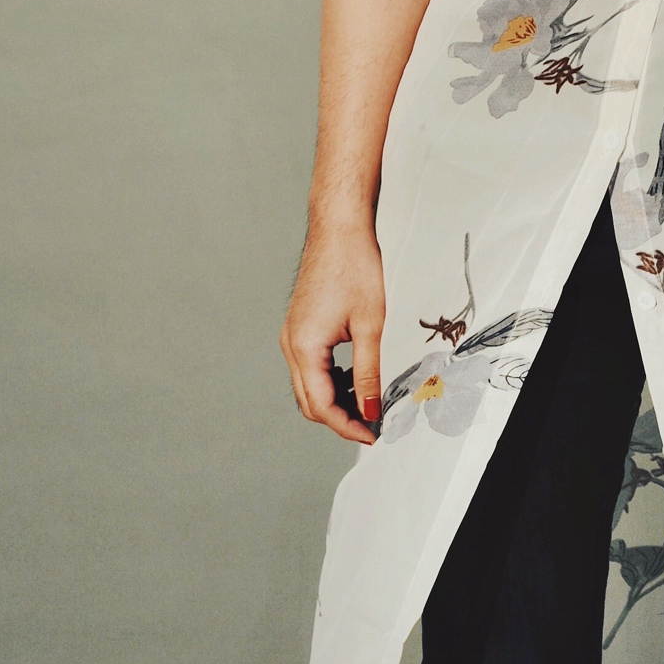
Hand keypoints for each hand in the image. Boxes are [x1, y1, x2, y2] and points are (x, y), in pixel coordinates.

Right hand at [281, 219, 385, 444]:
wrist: (339, 228)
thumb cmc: (354, 266)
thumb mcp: (370, 325)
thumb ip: (368, 373)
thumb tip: (370, 410)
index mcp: (305, 348)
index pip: (322, 406)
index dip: (347, 426)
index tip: (372, 435)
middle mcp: (291, 344)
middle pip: (309, 402)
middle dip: (339, 418)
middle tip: (372, 423)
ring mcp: (292, 335)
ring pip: (308, 386)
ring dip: (334, 399)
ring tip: (367, 399)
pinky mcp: (299, 327)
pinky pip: (309, 366)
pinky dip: (329, 379)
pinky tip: (354, 374)